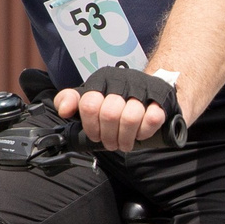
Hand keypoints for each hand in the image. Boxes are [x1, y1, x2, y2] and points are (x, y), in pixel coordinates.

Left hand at [57, 65, 184, 152]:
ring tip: (124, 143)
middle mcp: (122, 81)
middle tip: (111, 143)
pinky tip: (141, 134)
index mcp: (102, 80)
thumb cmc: (117, 100)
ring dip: (126, 138)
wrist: (150, 92)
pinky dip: (145, 132)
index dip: (91, 127)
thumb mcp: (91, 98)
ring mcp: (143, 89)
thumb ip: (71, 101)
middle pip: (110, 114)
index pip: (89, 104)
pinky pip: (152, 119)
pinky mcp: (161, 98)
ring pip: (131, 117)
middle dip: (109, 136)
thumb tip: (64, 110)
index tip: (96, 135)